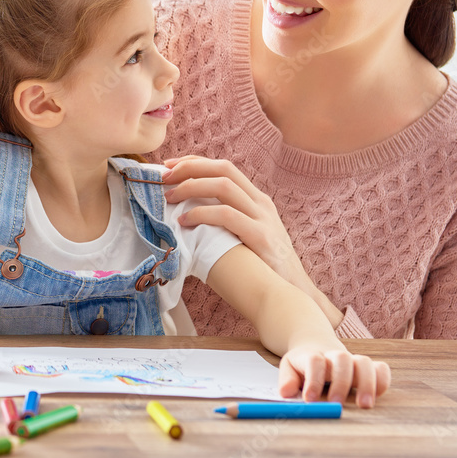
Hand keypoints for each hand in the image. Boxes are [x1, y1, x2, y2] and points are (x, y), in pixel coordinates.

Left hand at [161, 155, 342, 325]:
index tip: (169, 165)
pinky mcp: (261, 237)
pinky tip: (184, 222)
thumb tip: (184, 216)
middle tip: (163, 177)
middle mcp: (260, 203)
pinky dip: (201, 213)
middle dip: (190, 168)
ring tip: (169, 198)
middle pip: (223, 169)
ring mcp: (263, 218)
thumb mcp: (244, 237)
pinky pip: (227, 215)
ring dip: (191, 187)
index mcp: (256, 200)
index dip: (195, 162)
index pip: (224, 167)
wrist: (293, 295)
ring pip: (223, 186)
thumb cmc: (261, 269)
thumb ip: (223, 223)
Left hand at [279, 345, 391, 407]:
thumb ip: (287, 380)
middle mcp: (335, 356)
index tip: (309, 399)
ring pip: (364, 362)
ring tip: (364, 405)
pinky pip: (381, 368)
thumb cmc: (303, 364)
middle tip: (336, 403)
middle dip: (341, 382)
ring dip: (366, 383)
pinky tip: (377, 395)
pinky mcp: (367, 368)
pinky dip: (382, 380)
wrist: (316, 345)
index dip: (313, 379)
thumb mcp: (289, 368)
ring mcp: (353, 361)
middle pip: (342, 359)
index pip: (314, 361)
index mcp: (313, 356)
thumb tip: (286, 393)